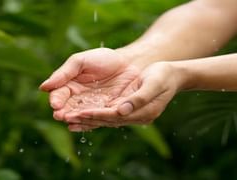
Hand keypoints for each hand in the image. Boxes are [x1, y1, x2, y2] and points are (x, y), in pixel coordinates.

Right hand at [39, 48, 139, 129]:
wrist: (128, 63)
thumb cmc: (103, 59)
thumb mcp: (81, 61)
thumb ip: (64, 73)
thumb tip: (44, 87)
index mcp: (70, 86)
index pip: (59, 95)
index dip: (56, 99)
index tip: (55, 104)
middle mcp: (79, 99)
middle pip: (68, 108)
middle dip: (64, 112)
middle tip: (60, 115)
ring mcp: (92, 107)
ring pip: (81, 116)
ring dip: (75, 118)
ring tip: (71, 120)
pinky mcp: (106, 113)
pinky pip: (97, 120)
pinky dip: (91, 123)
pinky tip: (85, 125)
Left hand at [67, 62, 185, 131]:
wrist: (171, 75)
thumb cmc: (163, 76)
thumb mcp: (154, 83)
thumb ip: (139, 98)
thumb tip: (121, 111)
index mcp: (143, 112)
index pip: (114, 116)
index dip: (96, 115)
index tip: (79, 113)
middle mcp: (135, 117)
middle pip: (107, 120)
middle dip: (86, 119)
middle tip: (65, 118)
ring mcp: (132, 115)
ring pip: (105, 119)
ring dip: (87, 120)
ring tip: (67, 120)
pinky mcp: (127, 109)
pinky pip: (108, 114)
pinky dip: (94, 115)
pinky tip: (81, 115)